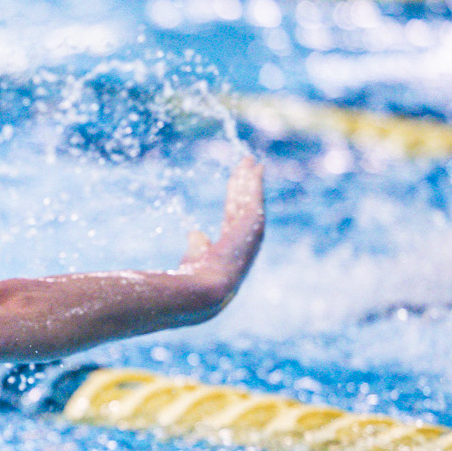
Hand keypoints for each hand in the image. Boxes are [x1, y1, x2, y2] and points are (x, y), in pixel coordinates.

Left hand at [175, 156, 264, 308]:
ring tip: (250, 161)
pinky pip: (254, 197)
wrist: (204, 289)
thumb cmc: (195, 279)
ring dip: (251, 180)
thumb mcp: (195, 257)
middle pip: (243, 204)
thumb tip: (196, 232)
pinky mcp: (252, 224)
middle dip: (245, 185)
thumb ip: (198, 245)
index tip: (235, 183)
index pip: (233, 216)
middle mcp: (244, 239)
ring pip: (250, 199)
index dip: (235, 199)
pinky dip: (255, 182)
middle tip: (247, 165)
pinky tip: (256, 166)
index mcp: (231, 246)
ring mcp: (250, 232)